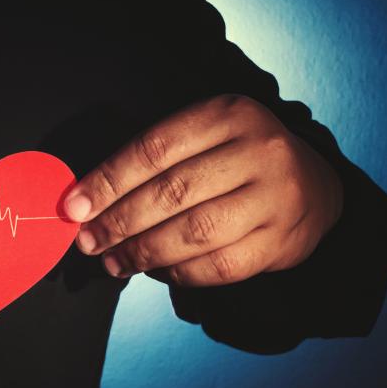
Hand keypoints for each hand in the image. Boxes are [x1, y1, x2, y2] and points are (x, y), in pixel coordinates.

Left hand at [62, 94, 342, 285]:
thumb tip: (88, 202)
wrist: (312, 185)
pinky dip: (178, 273)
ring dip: (142, 253)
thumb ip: (151, 163)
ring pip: (194, 233)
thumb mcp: (203, 137)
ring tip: (113, 262)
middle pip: (172, 193)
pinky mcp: (281, 242)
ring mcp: (275, 198)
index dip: (108, 181)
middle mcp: (258, 151)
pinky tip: (155, 271)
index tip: (74, 207)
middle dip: (119, 223)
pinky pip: (217, 267)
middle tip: (88, 241)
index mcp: (228, 114)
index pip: (154, 149)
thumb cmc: (237, 159)